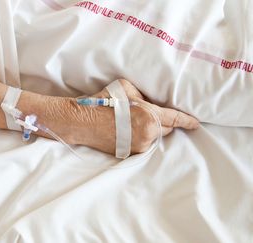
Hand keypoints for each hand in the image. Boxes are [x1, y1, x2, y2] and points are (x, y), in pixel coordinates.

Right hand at [37, 79, 198, 154]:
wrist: (84, 121)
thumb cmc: (104, 101)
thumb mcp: (127, 87)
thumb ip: (144, 94)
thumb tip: (151, 100)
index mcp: (149, 116)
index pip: (176, 119)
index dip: (188, 121)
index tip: (196, 123)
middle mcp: (147, 133)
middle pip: (167, 128)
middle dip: (163, 121)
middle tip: (149, 113)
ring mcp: (139, 145)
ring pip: (154, 136)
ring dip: (151, 129)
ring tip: (134, 120)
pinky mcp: (130, 152)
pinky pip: (143, 143)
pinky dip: (141, 136)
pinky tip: (128, 128)